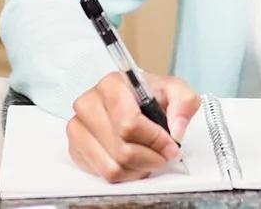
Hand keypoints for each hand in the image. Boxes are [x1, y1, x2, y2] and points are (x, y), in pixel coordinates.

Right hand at [67, 71, 200, 182]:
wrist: (134, 103)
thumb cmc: (151, 96)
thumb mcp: (176, 92)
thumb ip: (184, 104)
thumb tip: (176, 130)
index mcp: (111, 84)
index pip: (129, 123)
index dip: (154, 140)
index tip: (170, 144)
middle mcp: (88, 103)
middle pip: (121, 149)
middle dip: (149, 157)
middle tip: (162, 155)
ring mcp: (78, 127)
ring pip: (112, 166)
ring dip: (137, 168)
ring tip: (147, 157)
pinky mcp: (76, 148)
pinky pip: (102, 174)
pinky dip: (124, 174)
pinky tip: (132, 161)